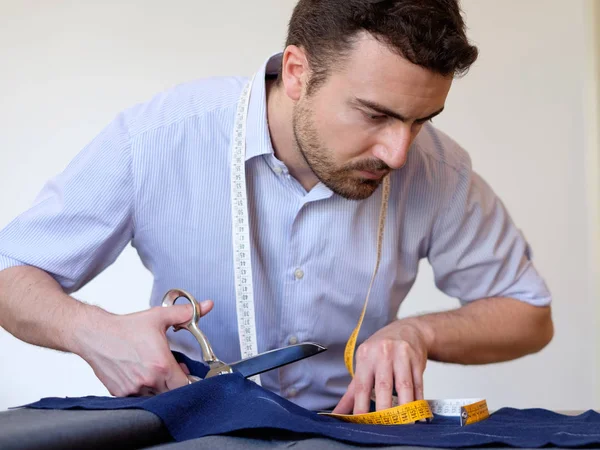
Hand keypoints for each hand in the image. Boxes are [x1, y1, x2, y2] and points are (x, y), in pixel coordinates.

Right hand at [75, 300, 212, 396]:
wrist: (95, 335)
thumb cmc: (125, 328)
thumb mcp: (159, 316)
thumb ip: (185, 314)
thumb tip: (206, 306)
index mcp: (161, 365)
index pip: (184, 385)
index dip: (188, 379)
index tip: (186, 373)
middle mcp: (148, 380)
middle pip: (171, 392)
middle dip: (174, 382)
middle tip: (171, 369)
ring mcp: (133, 389)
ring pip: (154, 394)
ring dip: (158, 385)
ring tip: (154, 369)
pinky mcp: (120, 393)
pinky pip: (138, 396)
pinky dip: (142, 388)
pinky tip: (140, 373)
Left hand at [332, 320, 428, 414]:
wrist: (408, 329)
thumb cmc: (382, 348)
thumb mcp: (365, 362)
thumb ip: (352, 390)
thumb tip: (339, 413)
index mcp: (365, 355)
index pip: (362, 385)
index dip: (361, 405)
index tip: (361, 421)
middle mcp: (383, 353)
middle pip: (383, 386)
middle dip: (384, 408)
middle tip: (383, 425)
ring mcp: (402, 356)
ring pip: (404, 386)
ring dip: (404, 407)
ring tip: (403, 423)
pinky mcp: (418, 360)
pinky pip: (418, 385)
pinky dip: (418, 401)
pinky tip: (417, 413)